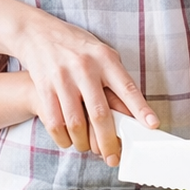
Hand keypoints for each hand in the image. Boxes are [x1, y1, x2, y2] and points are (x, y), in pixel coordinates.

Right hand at [18, 11, 157, 164]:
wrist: (38, 33)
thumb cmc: (77, 47)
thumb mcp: (102, 54)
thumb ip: (115, 79)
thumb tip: (131, 111)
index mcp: (104, 59)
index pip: (126, 88)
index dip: (140, 108)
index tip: (151, 125)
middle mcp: (85, 68)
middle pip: (100, 113)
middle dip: (108, 140)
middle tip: (113, 157)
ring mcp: (63, 79)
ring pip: (75, 123)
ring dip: (83, 143)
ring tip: (88, 148)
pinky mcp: (44, 88)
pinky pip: (54, 123)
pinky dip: (63, 138)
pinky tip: (69, 141)